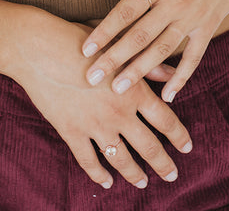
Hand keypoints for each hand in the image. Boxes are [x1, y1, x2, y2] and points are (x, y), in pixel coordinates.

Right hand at [5, 7, 191, 188]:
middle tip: (172, 175)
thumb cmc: (84, 45)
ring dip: (135, 174)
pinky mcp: (70, 132)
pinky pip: (87, 160)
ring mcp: (94, 126)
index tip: (187, 148)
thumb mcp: (121, 52)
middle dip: (164, 164)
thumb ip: (149, 67)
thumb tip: (173, 75)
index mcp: (134, 92)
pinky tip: (106, 182)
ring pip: (120, 159)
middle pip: (148, 147)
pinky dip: (97, 175)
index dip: (179, 136)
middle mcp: (119, 114)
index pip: (166, 121)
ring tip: (144, 183)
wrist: (41, 50)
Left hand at [81, 0, 228, 101]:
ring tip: (118, 89)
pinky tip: (168, 95)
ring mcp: (193, 19)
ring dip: (139, 71)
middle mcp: (175, 4)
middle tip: (93, 78)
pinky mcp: (208, 28)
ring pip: (161, 50)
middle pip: (139, 36)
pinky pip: (194, 57)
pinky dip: (182, 77)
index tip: (86, 50)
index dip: (104, 31)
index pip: (125, 12)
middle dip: (114, 59)